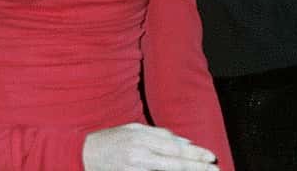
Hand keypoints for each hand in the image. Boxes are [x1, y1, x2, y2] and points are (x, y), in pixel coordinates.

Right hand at [83, 123, 218, 170]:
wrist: (82, 156)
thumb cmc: (110, 140)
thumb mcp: (134, 129)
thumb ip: (158, 134)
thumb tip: (183, 141)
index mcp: (140, 137)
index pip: (173, 146)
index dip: (193, 152)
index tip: (209, 156)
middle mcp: (139, 155)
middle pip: (174, 162)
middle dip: (196, 167)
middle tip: (214, 169)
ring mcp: (134, 169)